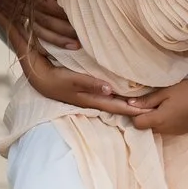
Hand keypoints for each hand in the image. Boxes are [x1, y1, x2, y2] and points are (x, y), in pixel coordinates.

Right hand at [0, 0, 77, 47]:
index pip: (45, 2)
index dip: (62, 11)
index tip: (80, 16)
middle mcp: (17, 3)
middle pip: (44, 20)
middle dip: (64, 30)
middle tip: (84, 37)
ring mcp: (12, 13)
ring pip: (36, 30)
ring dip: (56, 40)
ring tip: (74, 46)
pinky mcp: (8, 17)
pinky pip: (25, 34)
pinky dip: (38, 43)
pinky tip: (50, 51)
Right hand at [20, 49, 146, 117]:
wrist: (37, 77)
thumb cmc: (53, 78)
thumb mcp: (71, 79)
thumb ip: (90, 83)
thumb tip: (111, 90)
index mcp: (90, 99)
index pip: (115, 106)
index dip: (131, 109)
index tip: (147, 111)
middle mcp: (91, 99)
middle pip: (116, 105)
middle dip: (132, 107)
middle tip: (150, 108)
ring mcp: (87, 96)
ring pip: (111, 101)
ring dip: (124, 102)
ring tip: (140, 101)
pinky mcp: (83, 90)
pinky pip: (104, 94)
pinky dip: (115, 95)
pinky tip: (119, 92)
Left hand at [127, 77, 187, 135]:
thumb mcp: (166, 92)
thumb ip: (147, 100)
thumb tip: (129, 104)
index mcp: (160, 120)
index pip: (137, 124)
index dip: (135, 115)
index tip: (139, 104)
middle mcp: (167, 130)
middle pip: (147, 128)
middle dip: (146, 118)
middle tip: (151, 103)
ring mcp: (177, 132)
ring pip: (159, 130)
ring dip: (157, 121)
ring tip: (165, 105)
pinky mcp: (185, 131)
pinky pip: (169, 130)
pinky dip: (168, 122)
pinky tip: (175, 110)